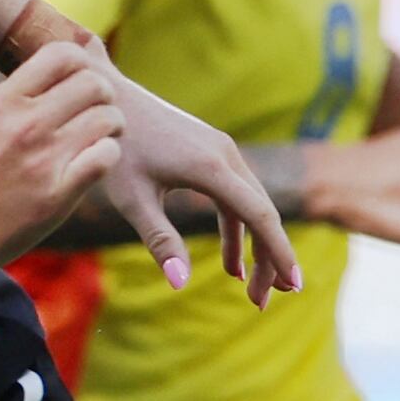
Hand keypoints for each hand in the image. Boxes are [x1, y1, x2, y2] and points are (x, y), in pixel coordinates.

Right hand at [0, 40, 133, 275]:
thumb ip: (14, 96)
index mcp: (2, 101)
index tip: (78, 80)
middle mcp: (25, 124)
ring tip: (100, 134)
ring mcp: (44, 159)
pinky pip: (106, 156)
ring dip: (111, 125)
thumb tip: (52, 72)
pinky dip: (108, 154)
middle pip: (92, 84)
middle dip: (102, 94)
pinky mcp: (60, 193)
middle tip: (96, 109)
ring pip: (106, 118)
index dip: (80, 63)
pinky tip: (95, 160)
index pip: (61, 55)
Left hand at [85, 56, 301, 306]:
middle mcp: (225, 155)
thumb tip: (179, 283)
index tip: (294, 285)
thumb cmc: (114, 147)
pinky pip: (235, 196)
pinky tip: (232, 262)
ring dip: (254, 248)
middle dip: (269, 260)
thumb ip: (159, 239)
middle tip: (263, 303)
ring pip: (252, 205)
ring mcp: (221, 151)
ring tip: (249, 289)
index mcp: (211, 167)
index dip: (279, 252)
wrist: (106, 97)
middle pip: (263, 214)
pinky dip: (237, 230)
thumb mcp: (132, 198)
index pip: (260, 216)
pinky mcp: (211, 152)